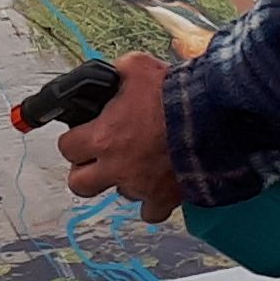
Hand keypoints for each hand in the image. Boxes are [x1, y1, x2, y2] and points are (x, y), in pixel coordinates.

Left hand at [56, 53, 183, 223]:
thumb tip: (112, 74)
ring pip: (117, 196)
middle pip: (79, 184)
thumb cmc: (174, 93)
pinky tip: (156, 188)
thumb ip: (117, 73)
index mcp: (102, 136)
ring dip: (122, 182)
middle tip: (96, 159)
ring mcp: (139, 185)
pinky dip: (152, 203)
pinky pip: (151, 213)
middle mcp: (115, 166)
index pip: (67, 147)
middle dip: (85, 172)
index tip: (81, 136)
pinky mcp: (163, 197)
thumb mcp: (137, 67)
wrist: (212, 116)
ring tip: (135, 165)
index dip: (73, 140)